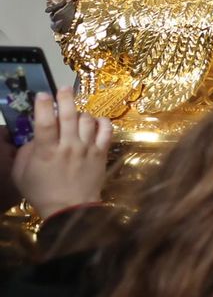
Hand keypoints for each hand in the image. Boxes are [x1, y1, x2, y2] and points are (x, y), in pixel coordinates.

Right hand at [12, 87, 111, 218]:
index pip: (45, 123)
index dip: (44, 106)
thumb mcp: (22, 174)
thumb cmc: (42, 192)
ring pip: (87, 120)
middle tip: (63, 88)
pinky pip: (106, 130)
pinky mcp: (101, 153)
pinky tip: (96, 121)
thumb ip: (25, 153)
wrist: (70, 209)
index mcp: (47, 151)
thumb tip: (33, 137)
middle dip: (66, 98)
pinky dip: (103, 122)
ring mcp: (87, 149)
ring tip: (75, 114)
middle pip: (69, 116)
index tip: (43, 94)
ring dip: (81, 113)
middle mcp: (68, 146)